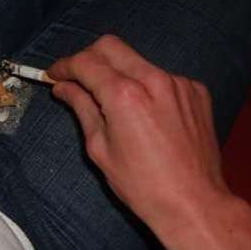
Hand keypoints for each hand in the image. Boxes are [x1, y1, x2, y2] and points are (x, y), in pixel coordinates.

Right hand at [48, 34, 250, 249]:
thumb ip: (81, 108)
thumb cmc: (141, 184)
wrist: (193, 203)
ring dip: (117, 71)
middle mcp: (153, 79)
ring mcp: (178, 83)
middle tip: (77, 79)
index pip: (85, 62)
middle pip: (110, 46)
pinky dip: (144, 85)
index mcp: (124, 95)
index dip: (64, 66)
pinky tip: (143, 110)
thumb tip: (63, 87)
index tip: (54, 75)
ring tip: (111, 99)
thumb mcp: (99, 147)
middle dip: (88, 58)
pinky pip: (160, 76)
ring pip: (136, 60)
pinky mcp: (196, 91)